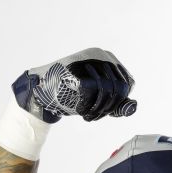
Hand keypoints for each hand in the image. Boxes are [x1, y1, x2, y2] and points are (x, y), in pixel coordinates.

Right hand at [11, 48, 136, 122]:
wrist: (39, 89)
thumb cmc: (70, 93)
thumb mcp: (97, 95)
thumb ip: (115, 100)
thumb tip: (132, 106)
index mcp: (107, 58)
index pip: (128, 82)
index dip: (122, 100)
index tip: (109, 111)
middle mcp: (100, 55)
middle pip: (120, 87)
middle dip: (111, 107)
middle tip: (97, 117)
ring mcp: (88, 61)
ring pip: (107, 90)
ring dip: (100, 109)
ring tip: (90, 116)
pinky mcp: (77, 70)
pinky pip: (92, 93)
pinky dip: (88, 107)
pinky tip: (81, 112)